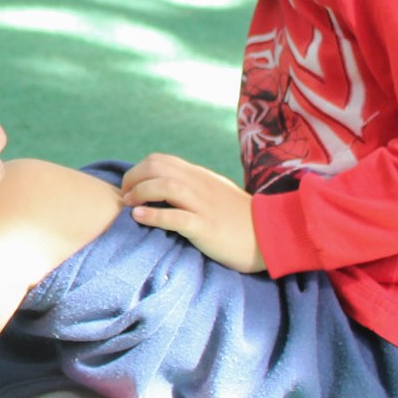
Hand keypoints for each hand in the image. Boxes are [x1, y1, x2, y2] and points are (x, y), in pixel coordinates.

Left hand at [121, 153, 264, 273]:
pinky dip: (153, 216)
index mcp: (200, 176)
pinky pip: (175, 217)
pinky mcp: (207, 227)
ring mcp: (204, 205)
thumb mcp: (216, 194)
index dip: (138, 170)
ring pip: (165, 186)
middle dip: (133, 178)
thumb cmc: (241, 219)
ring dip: (140, 192)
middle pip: (157, 167)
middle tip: (125, 196)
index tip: (130, 187)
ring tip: (130, 205)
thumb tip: (166, 186)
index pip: (161, 160)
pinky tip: (139, 218)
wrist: (272, 236)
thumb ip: (194, 187)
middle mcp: (200, 185)